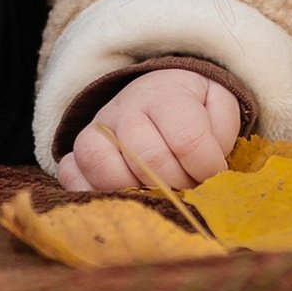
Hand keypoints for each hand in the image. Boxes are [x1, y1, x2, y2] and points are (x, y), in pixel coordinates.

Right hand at [56, 67, 243, 195]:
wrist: (155, 93)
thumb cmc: (192, 107)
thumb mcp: (218, 105)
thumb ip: (222, 131)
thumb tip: (210, 169)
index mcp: (165, 95)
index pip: (186, 138)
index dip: (207, 166)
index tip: (215, 173)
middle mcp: (124, 110)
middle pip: (147, 156)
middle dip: (177, 182)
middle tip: (188, 185)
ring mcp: (95, 131)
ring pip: (102, 165)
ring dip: (137, 190)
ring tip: (156, 192)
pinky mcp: (76, 153)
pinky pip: (70, 175)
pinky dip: (91, 192)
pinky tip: (120, 197)